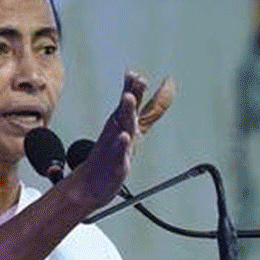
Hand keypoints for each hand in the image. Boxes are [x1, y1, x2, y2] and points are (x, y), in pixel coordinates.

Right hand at [68, 71, 175, 208]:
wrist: (91, 181)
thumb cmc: (115, 151)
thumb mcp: (138, 126)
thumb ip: (153, 108)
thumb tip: (168, 87)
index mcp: (125, 119)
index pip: (138, 100)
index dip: (145, 88)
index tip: (162, 78)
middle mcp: (119, 128)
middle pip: (128, 107)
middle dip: (133, 92)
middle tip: (138, 78)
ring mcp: (115, 143)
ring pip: (123, 125)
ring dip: (125, 110)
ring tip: (128, 97)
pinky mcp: (114, 161)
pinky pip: (117, 151)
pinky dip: (121, 143)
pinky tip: (124, 136)